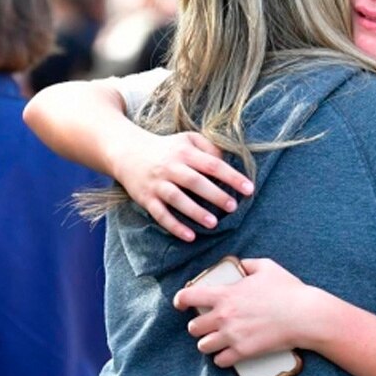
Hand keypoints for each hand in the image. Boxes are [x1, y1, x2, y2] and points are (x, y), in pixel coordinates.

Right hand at [110, 131, 253, 241]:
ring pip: (177, 199)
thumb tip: (227, 161)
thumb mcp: (188, 139)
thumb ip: (209, 147)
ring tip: (213, 224)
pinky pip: (160, 214)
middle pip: (195, 182)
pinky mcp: (145, 198)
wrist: (126, 152)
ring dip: (195, 212)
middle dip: (215, 195)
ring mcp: (157, 184)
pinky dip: (174, 226)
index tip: (249, 189)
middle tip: (233, 207)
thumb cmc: (167, 147)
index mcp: (185, 152)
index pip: (213, 165)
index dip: (232, 177)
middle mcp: (171, 167)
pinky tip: (190, 236)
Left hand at [174, 259, 331, 367]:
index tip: (181, 304)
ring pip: (203, 346)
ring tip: (218, 340)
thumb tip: (241, 264)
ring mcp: (232, 336)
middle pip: (193, 327)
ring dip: (209, 343)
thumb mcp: (268, 267)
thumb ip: (248, 264)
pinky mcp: (242, 352)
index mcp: (226, 294)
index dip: (180, 300)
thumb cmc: (288, 290)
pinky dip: (222, 358)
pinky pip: (220, 361)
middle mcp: (224, 316)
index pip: (189, 297)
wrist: (305, 315)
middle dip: (199, 326)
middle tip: (209, 324)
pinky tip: (229, 353)